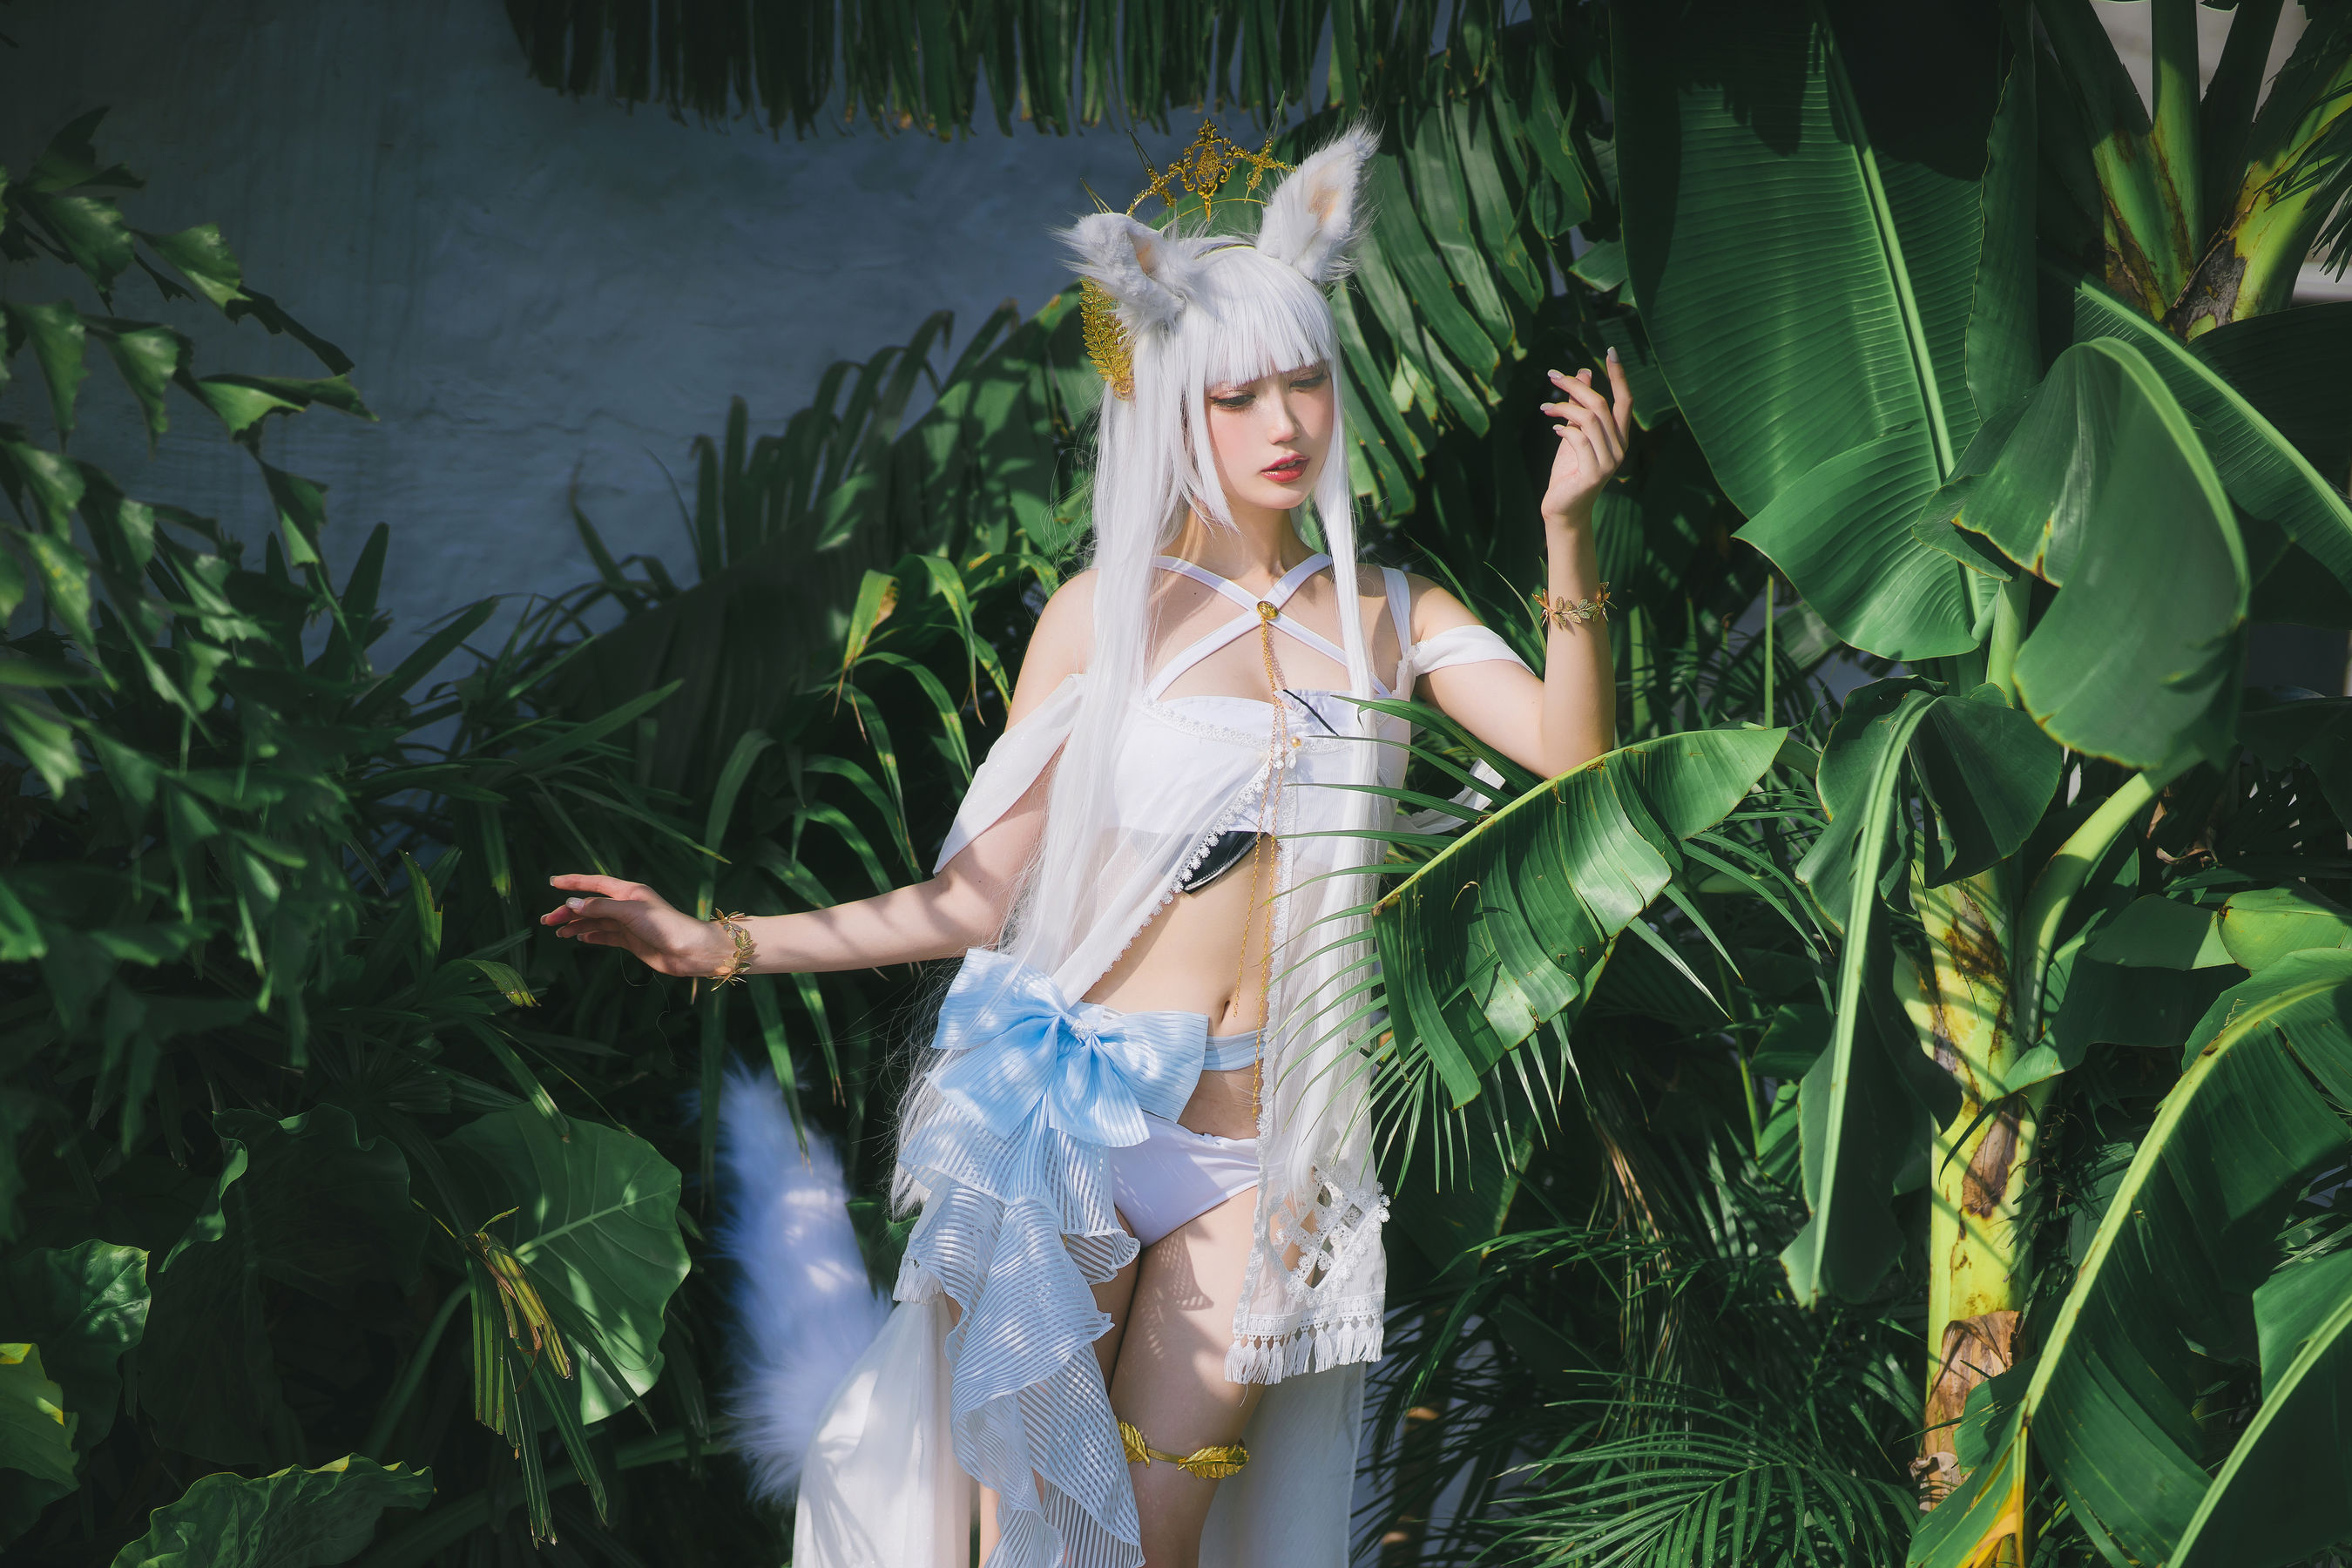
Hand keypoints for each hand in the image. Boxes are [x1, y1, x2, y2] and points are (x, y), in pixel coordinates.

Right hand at [539, 874, 733, 977]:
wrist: (689, 951)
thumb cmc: (665, 925)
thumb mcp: (630, 913)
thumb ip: (600, 908)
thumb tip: (572, 904)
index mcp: (629, 892)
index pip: (595, 883)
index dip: (574, 882)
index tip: (552, 882)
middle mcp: (627, 905)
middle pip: (591, 906)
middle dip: (569, 912)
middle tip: (547, 921)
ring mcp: (628, 924)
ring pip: (596, 922)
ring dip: (576, 926)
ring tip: (558, 932)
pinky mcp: (631, 941)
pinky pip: (606, 936)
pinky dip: (592, 936)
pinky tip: (579, 938)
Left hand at [1539, 349, 1633, 529]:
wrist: (1563, 509)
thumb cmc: (1568, 471)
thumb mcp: (1573, 433)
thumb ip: (1579, 406)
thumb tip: (1583, 373)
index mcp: (1619, 436)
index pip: (1625, 400)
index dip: (1619, 375)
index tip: (1610, 350)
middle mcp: (1620, 447)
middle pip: (1601, 405)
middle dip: (1575, 386)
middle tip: (1552, 376)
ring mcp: (1610, 462)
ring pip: (1589, 419)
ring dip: (1564, 407)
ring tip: (1545, 407)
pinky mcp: (1595, 473)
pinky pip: (1579, 440)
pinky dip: (1565, 429)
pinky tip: (1554, 429)